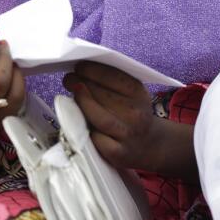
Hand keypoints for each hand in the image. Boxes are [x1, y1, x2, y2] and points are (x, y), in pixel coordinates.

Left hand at [63, 62, 195, 179]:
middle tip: (69, 79)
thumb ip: (111, 81)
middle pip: (102, 95)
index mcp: (139, 94)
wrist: (150, 145)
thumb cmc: (131, 114)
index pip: (114, 77)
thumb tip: (80, 70)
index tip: (78, 66)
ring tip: (70, 94)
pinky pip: (95, 138)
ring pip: (98, 116)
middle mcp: (136, 114)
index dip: (92, 70)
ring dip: (80, 103)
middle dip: (80, 84)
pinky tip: (77, 120)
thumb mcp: (131, 94)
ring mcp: (127, 134)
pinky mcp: (118, 153)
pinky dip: (84, 128)